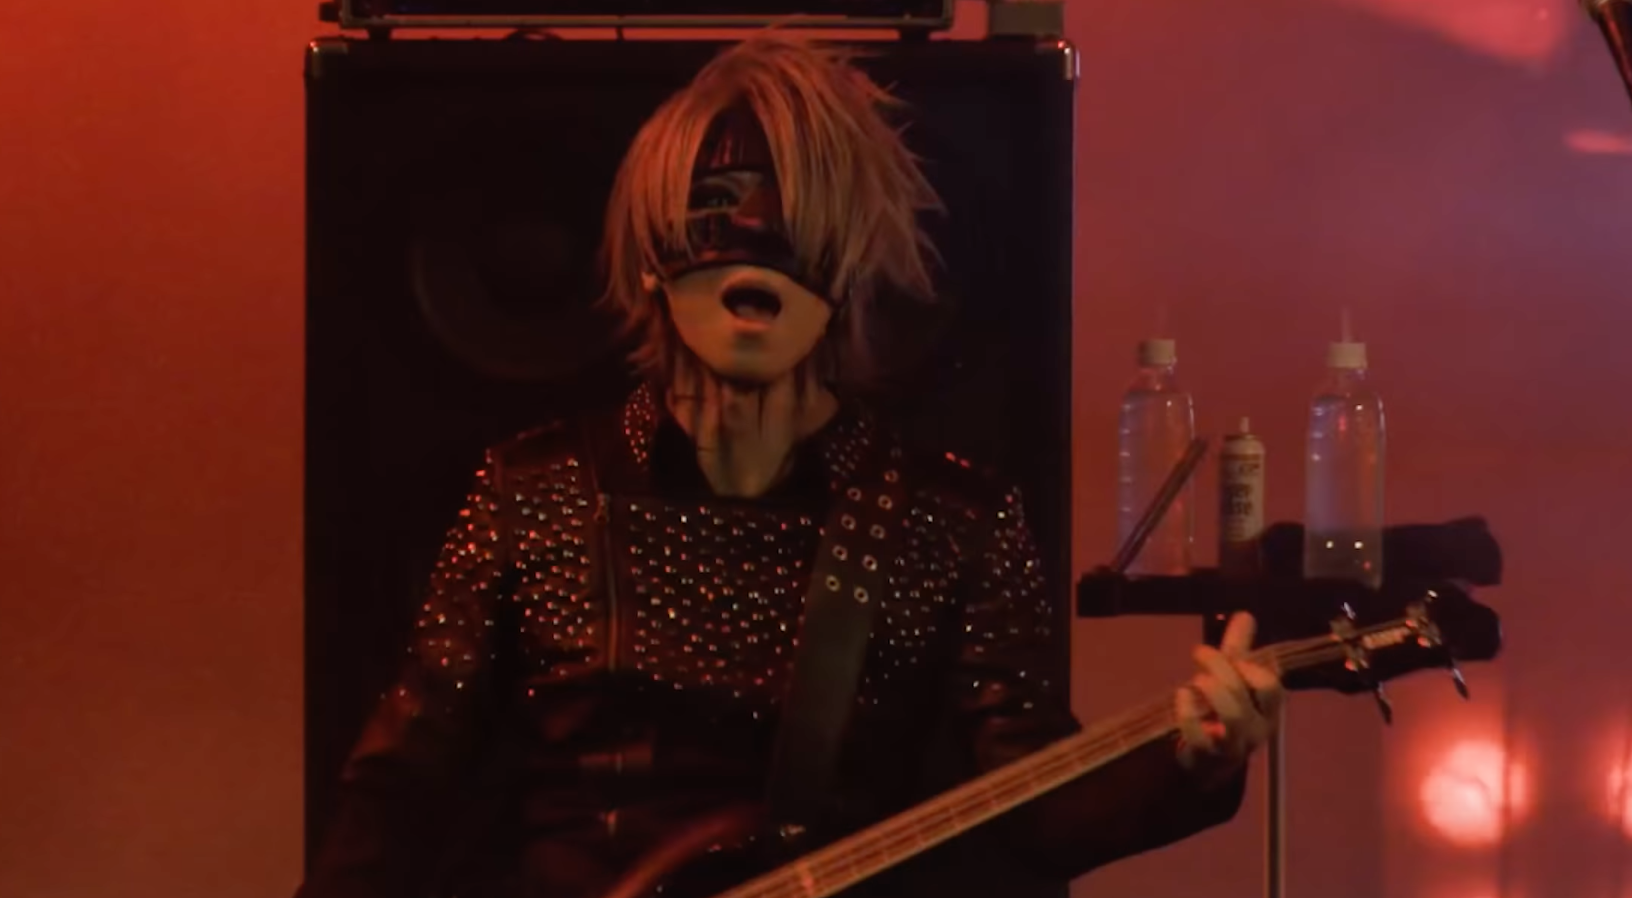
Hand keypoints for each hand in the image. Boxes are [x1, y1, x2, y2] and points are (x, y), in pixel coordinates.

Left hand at [1174, 612, 1283, 776]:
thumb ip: (1238, 650)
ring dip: (1213, 691)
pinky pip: (1200, 736)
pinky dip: (1189, 713)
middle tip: (1200, 651)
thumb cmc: (1222, 715)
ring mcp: (1233, 745)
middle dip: (1222, 668)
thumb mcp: (1233, 682)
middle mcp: (1256, 730)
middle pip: (1245, 694)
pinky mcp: (1207, 756)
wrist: (1207, 763)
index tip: (1234, 657)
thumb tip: (1246, 614)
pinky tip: (1181, 695)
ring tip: (1196, 679)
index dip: (1254, 669)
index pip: (1273, 688)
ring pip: (1232, 716)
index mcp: (1267, 711)